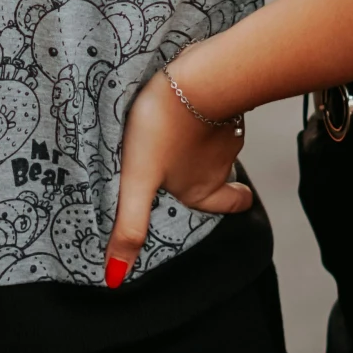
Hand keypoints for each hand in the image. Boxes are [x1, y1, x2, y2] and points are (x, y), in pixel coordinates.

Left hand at [102, 66, 251, 288]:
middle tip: (188, 159)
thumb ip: (130, 225)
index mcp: (202, 188)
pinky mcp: (228, 97)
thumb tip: (115, 279)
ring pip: (222, 140)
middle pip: (222, 172)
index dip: (234, 203)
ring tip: (179, 125)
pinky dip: (210, 109)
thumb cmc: (165, 126)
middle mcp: (222, 164)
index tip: (237, 199)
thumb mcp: (138, 179)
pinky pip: (223, 110)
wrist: (199, 74)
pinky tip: (191, 99)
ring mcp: (229, 129)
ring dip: (205, 136)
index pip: (233, 204)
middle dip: (210, 168)